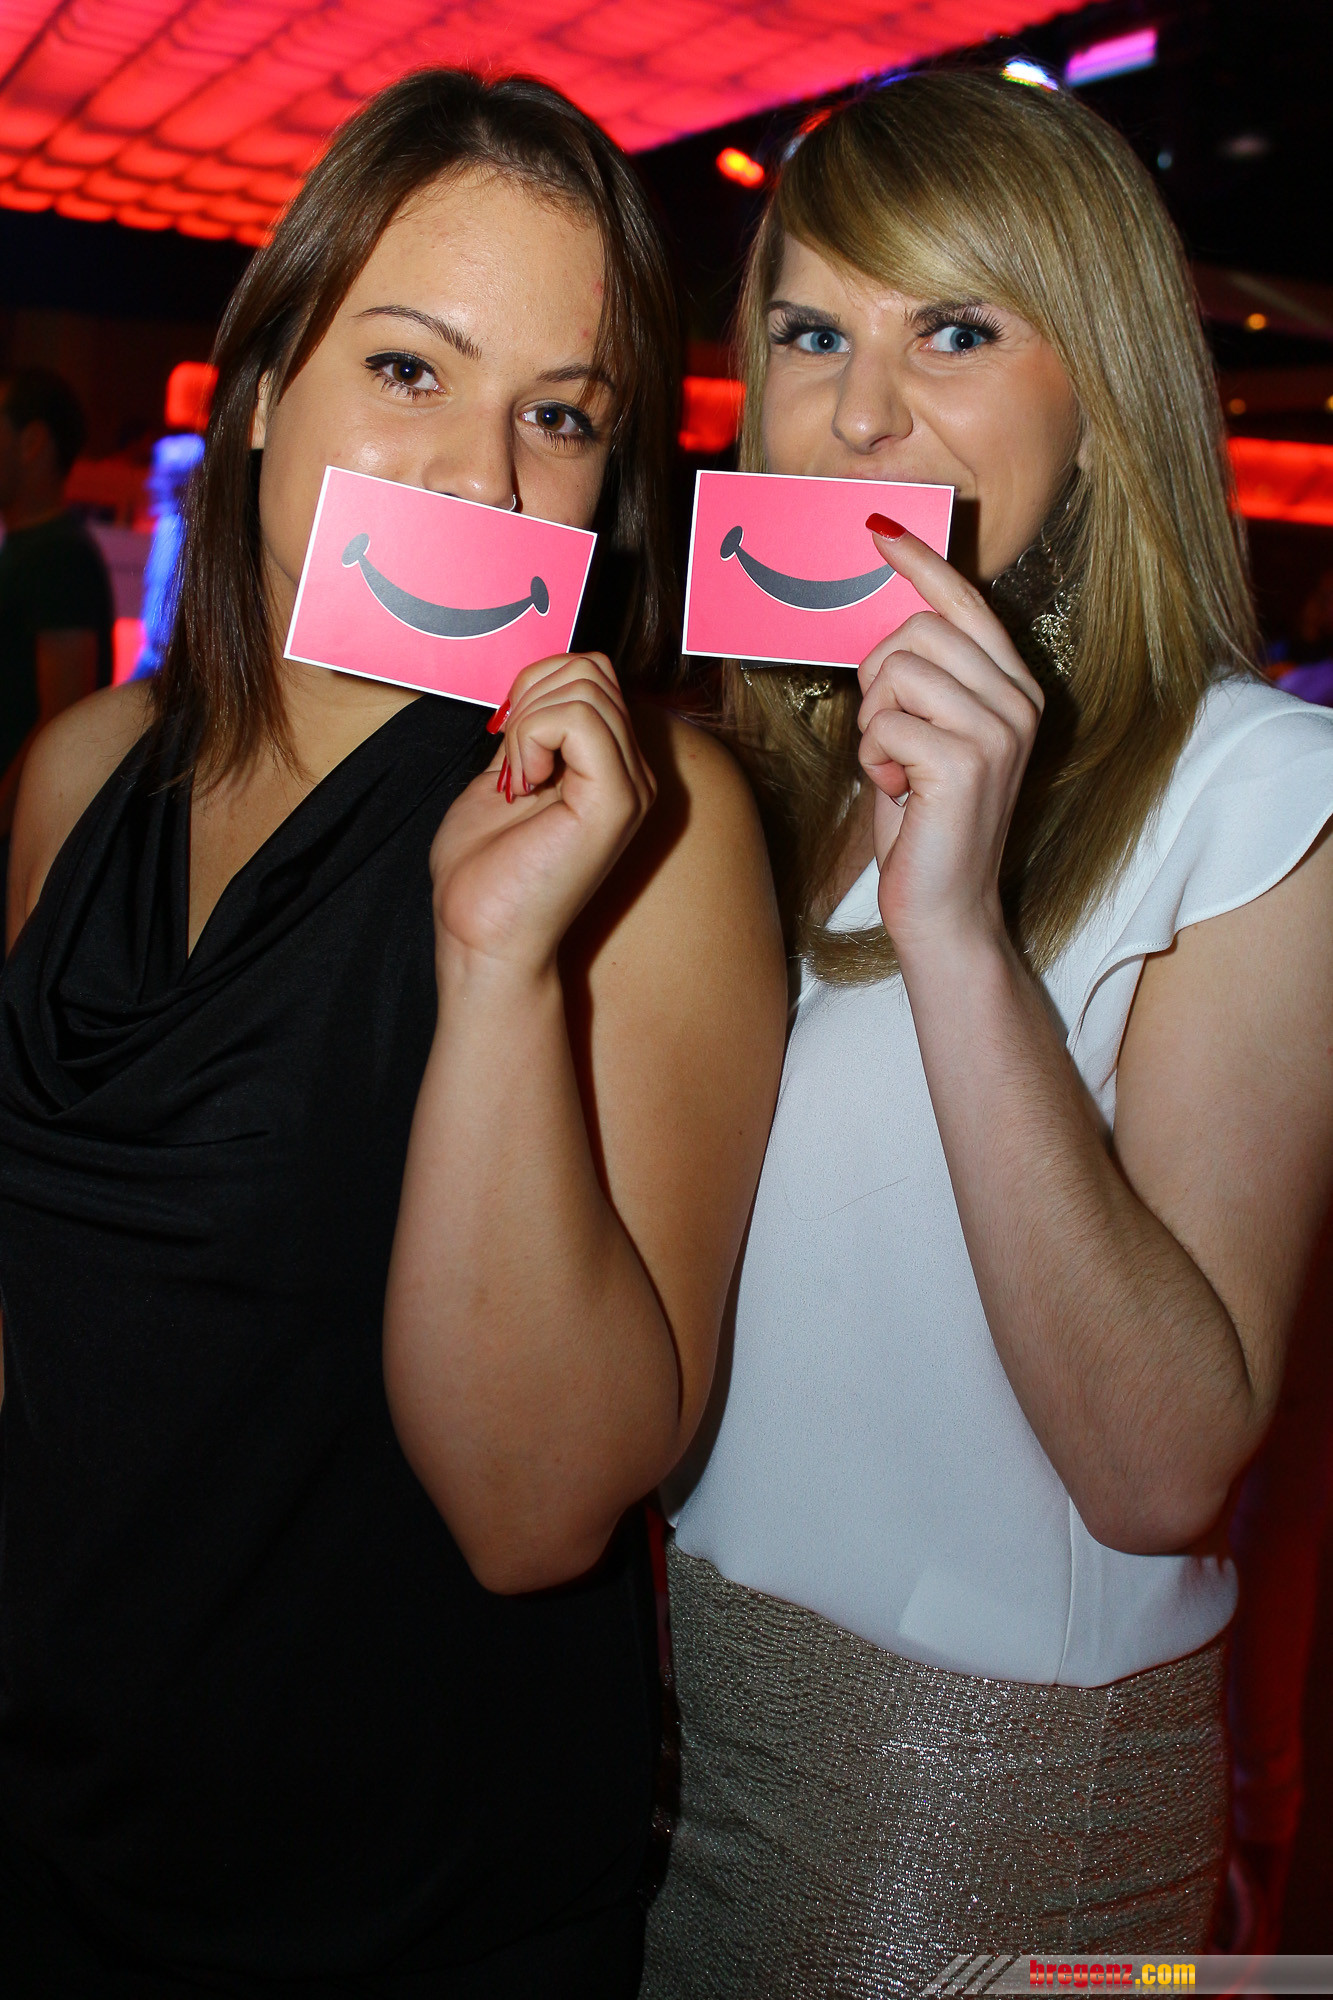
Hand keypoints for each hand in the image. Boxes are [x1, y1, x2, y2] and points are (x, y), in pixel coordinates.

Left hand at [429, 652, 655, 977]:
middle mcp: (633, 774)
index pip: (592, 673)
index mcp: (610, 767)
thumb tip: (531, 688)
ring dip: (528, 722)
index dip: (537, 685)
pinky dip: (532, 736)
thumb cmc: (486, 875)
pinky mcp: (616, 801)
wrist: (481, 937)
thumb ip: (529, 733)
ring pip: (586, 687)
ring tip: (518, 780)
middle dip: (532, 696)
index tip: (505, 741)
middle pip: (593, 670)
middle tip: (511, 764)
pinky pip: (578, 719)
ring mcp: (631, 787)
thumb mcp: (504, 778)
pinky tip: (523, 784)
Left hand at [857, 519, 1043, 960]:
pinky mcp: (966, 762)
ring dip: (874, 721)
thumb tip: (886, 617)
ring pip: (898, 671)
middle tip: (885, 731)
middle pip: (918, 629)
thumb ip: (923, 681)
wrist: (946, 907)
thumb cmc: (925, 821)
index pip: (965, 602)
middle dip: (878, 676)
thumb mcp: (927, 736)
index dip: (919, 563)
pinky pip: (885, 723)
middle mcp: (1018, 702)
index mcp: (1014, 689)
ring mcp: (999, 731)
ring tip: (894, 766)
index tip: (878, 529)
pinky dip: (873, 758)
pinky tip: (897, 791)